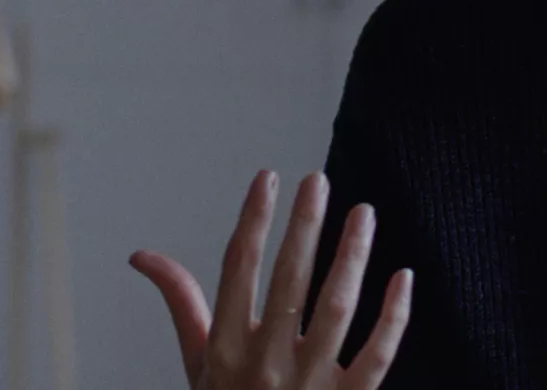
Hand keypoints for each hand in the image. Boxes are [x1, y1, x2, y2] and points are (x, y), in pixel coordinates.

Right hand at [129, 170, 413, 389]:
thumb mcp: (200, 362)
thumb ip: (182, 304)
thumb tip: (143, 256)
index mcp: (226, 349)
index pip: (238, 271)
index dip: (253, 220)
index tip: (268, 178)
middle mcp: (266, 364)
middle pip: (289, 282)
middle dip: (304, 226)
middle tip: (318, 180)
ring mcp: (310, 384)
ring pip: (337, 308)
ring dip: (352, 256)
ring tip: (363, 212)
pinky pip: (378, 353)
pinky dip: (394, 315)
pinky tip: (402, 275)